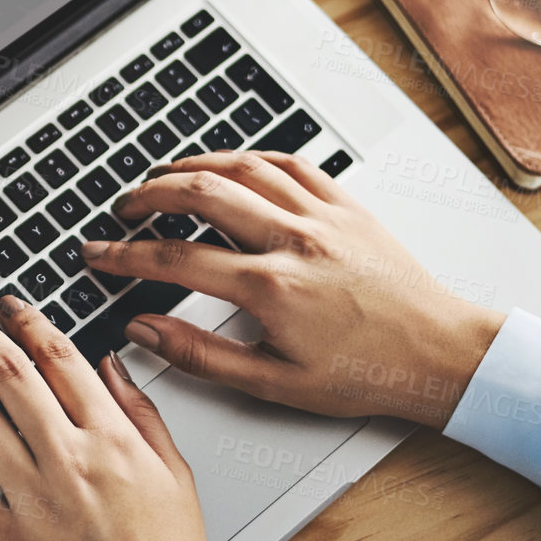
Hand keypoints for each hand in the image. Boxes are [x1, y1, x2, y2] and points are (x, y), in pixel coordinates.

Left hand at [0, 299, 239, 540]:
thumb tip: (110, 366)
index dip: (30, 324)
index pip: (61, 360)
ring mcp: (33, 499)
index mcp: (113, 441)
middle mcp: (69, 461)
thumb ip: (141, 413)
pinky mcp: (5, 539)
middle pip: (11, 377)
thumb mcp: (175, 475)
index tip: (13, 309)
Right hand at [82, 151, 506, 429]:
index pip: (175, 258)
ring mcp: (322, 216)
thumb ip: (200, 355)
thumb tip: (146, 330)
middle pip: (200, 194)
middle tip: (124, 209)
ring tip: (163, 177)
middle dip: (148, 194)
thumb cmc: (368, 374)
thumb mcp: (274, 384)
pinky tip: (233, 164)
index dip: (124, 254)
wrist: (442, 354)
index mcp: (271, 288)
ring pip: (243, 166)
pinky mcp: (348, 207)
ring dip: (193, 166)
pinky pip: (291, 163)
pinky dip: (252, 157)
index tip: (98, 254)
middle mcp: (293, 240)